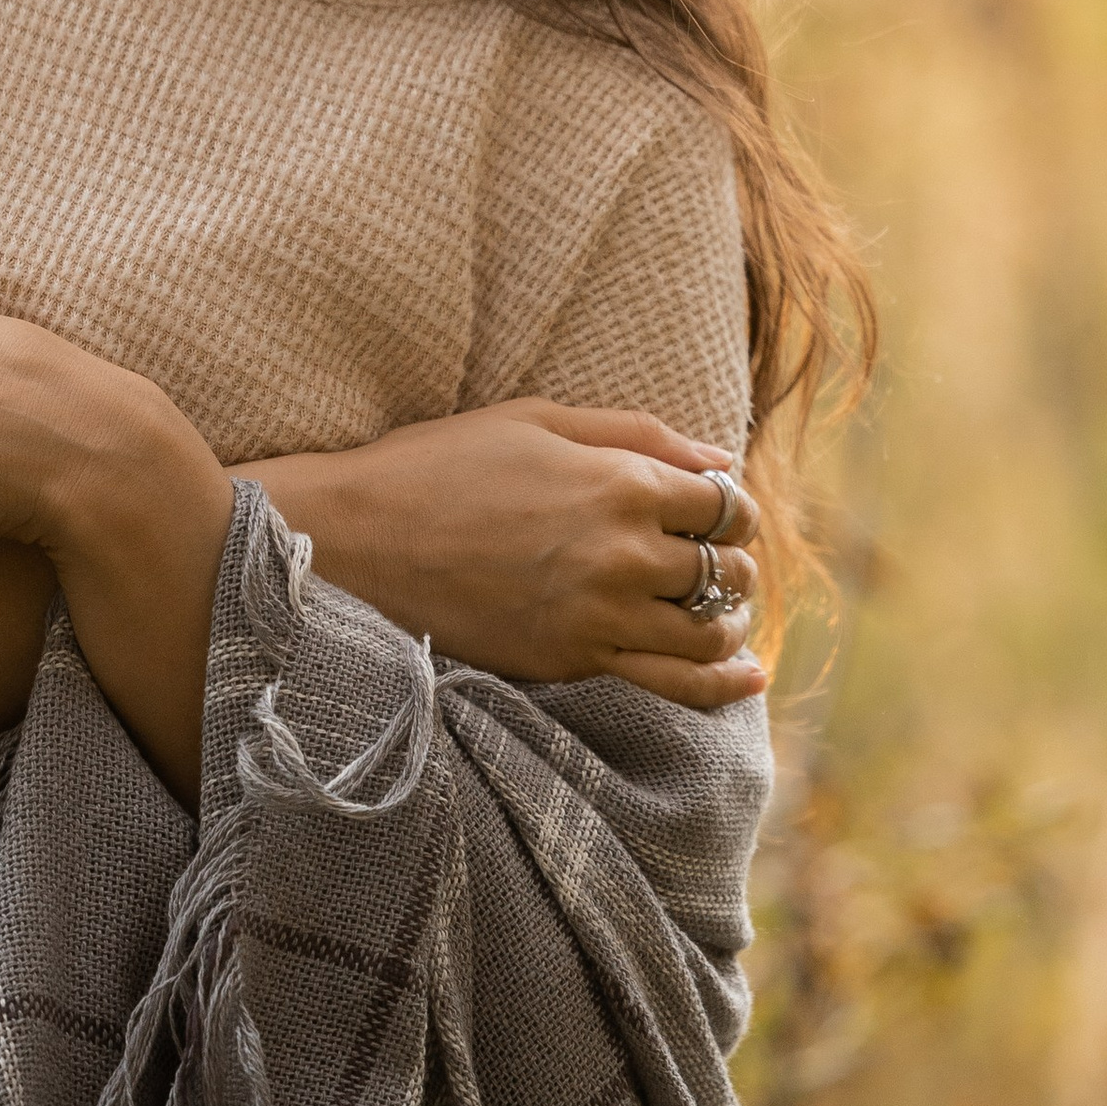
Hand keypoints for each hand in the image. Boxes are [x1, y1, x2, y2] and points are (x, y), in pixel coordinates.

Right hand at [249, 399, 763, 712]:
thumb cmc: (441, 463)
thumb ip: (637, 433)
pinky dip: (722, 687)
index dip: (731, 506)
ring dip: (728, 618)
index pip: (724, 503)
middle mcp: (625, 554)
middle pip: (726, 568)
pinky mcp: (573, 662)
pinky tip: (747, 677)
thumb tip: (721, 459)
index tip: (717, 510)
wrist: (359, 538)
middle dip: (731, 560)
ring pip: (710, 631)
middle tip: (710, 557)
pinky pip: (674, 686)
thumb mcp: (537, 418)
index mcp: (621, 482)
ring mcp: (602, 616)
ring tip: (716, 609)